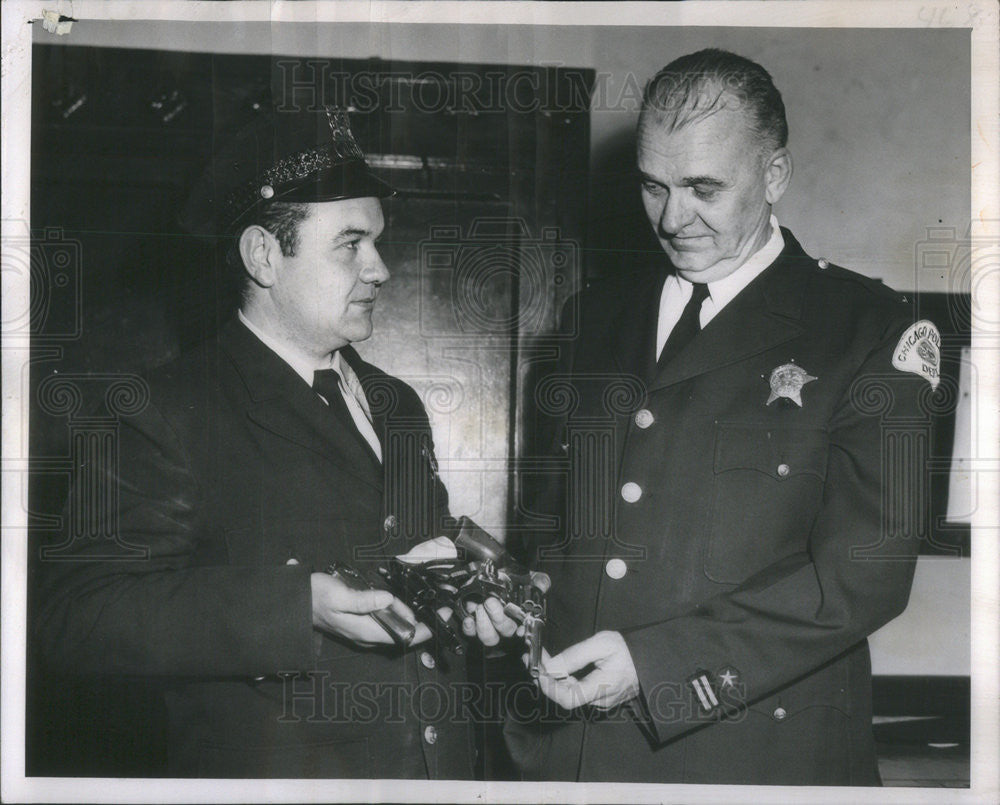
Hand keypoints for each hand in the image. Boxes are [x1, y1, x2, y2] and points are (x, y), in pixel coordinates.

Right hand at [310, 572, 446, 646]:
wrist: (297, 600)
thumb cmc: (317, 596)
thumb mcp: (339, 595)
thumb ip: (363, 600)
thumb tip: (387, 600)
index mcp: (365, 632)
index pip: (402, 636)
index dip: (423, 630)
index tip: (441, 620)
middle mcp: (367, 636)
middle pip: (402, 633)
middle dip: (421, 623)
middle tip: (441, 610)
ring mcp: (364, 631)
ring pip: (395, 627)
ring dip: (410, 617)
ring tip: (426, 606)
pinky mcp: (361, 623)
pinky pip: (386, 622)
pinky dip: (398, 614)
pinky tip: (402, 605)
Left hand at [460, 570, 549, 646]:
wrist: (492, 576)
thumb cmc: (511, 579)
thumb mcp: (528, 577)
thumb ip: (539, 581)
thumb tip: (543, 585)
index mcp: (520, 617)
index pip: (525, 631)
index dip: (523, 632)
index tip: (519, 630)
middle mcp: (505, 625)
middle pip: (505, 632)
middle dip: (498, 619)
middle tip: (490, 602)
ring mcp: (490, 626)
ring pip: (488, 637)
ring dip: (484, 624)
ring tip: (480, 607)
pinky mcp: (474, 625)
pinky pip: (471, 633)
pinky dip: (469, 628)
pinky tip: (469, 619)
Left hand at [533, 631, 639, 710]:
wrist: (650, 658)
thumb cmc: (629, 650)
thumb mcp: (602, 644)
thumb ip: (576, 656)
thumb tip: (551, 667)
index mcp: (602, 688)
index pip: (567, 699)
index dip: (548, 687)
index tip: (537, 669)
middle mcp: (600, 700)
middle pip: (565, 696)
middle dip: (546, 677)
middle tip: (533, 657)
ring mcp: (601, 701)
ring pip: (570, 694)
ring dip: (554, 677)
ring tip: (542, 658)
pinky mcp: (601, 698)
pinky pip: (578, 692)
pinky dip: (564, 679)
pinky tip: (558, 666)